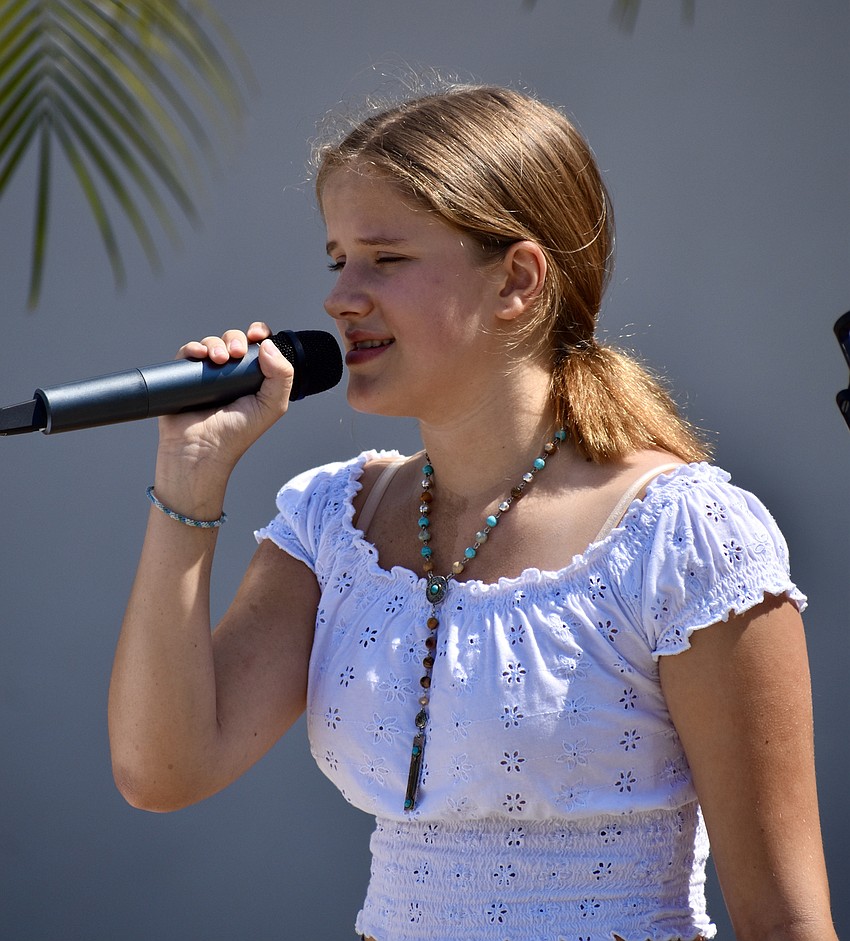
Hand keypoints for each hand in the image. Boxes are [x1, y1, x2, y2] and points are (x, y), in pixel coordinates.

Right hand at [155, 322, 293, 497]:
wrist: (201, 450)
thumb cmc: (237, 434)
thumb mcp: (272, 406)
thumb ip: (282, 376)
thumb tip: (269, 346)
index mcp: (254, 379)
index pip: (259, 347)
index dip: (259, 335)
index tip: (256, 335)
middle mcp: (231, 374)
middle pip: (234, 340)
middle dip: (236, 339)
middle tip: (236, 353)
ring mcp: (207, 374)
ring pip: (212, 343)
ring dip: (216, 343)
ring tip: (218, 359)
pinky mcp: (184, 376)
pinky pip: (188, 352)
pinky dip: (193, 347)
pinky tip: (200, 355)